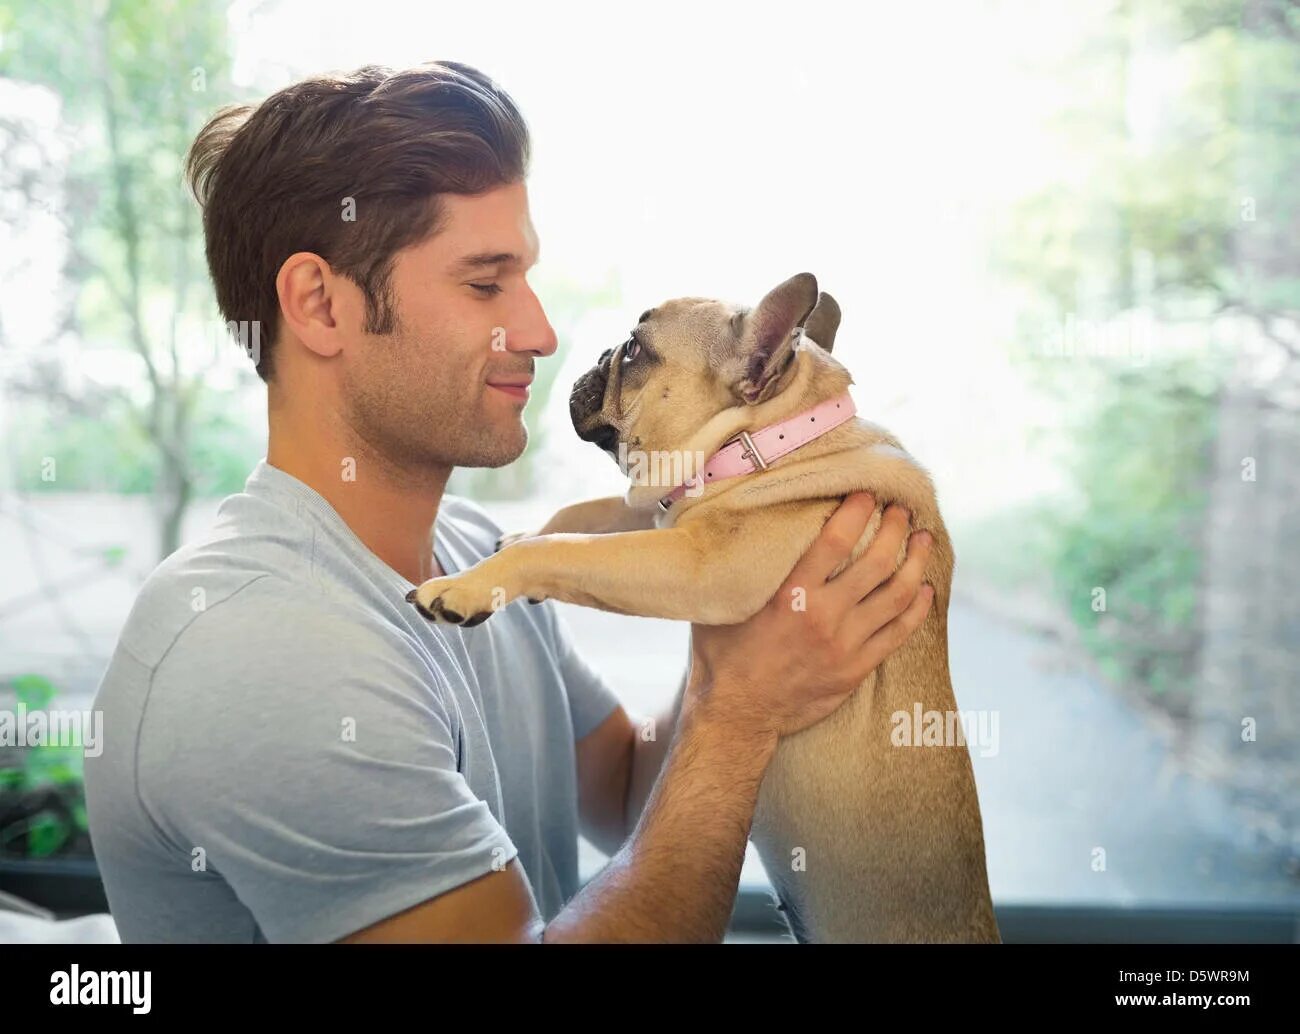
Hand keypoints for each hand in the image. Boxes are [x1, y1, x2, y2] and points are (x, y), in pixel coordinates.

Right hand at [686, 492, 934, 737]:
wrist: (738, 715)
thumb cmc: (723, 656)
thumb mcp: (723, 604)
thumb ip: (741, 569)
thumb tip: (743, 530)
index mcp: (790, 595)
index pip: (834, 540)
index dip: (856, 511)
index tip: (867, 493)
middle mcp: (823, 617)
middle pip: (876, 562)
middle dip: (894, 529)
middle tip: (901, 510)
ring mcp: (845, 645)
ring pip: (896, 595)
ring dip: (915, 562)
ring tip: (922, 539)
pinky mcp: (856, 669)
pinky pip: (899, 633)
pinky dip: (917, 608)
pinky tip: (925, 588)